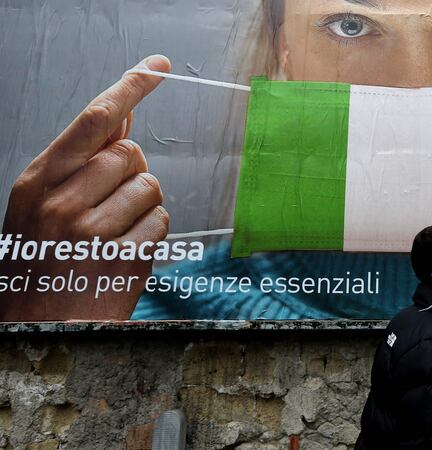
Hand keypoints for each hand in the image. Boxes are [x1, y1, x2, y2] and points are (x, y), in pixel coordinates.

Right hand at [0, 55, 171, 320]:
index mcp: (38, 182)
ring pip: (150, 186)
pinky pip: (161, 222)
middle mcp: (62, 202)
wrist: (36, 326)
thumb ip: (81, 160)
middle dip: (129, 172)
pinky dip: (151, 234)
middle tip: (106, 204)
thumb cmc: (40, 260)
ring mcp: (93, 232)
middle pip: (130, 153)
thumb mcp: (42, 203)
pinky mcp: (124, 259)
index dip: (130, 87)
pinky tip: (123, 251)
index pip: (94, 120)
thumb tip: (122, 116)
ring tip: (111, 232)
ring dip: (141, 206)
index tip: (157, 67)